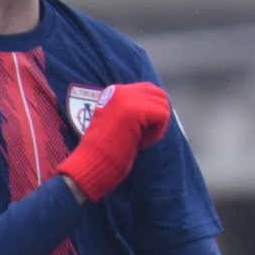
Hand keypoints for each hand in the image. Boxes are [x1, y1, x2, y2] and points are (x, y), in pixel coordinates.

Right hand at [55, 81, 170, 203]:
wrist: (90, 163)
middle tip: (140, 136)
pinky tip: (139, 142)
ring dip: (157, 127)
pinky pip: (163, 115)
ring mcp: (126, 98)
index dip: (152, 113)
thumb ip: (135, 109)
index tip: (136, 130)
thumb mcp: (119, 121)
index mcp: (114, 91)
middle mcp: (120, 90)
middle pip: (160, 95)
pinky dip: (156, 133)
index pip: (149, 90)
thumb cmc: (107, 150)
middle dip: (158, 117)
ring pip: (163, 106)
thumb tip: (162, 105)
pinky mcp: (134, 109)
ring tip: (137, 139)